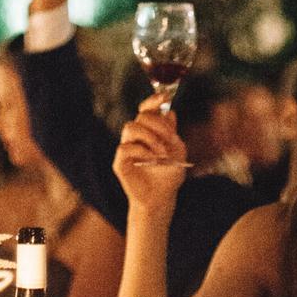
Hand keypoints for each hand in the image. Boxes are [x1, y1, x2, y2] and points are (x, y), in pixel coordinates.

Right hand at [113, 95, 187, 211]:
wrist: (162, 198)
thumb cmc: (169, 175)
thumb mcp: (178, 152)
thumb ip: (173, 133)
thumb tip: (170, 113)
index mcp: (148, 130)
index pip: (146, 109)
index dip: (153, 100)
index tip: (165, 97)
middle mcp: (135, 136)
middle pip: (141, 116)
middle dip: (158, 124)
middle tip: (171, 138)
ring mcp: (126, 147)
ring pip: (130, 127)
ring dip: (150, 137)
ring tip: (161, 152)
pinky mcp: (119, 162)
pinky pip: (125, 148)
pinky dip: (141, 152)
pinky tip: (152, 160)